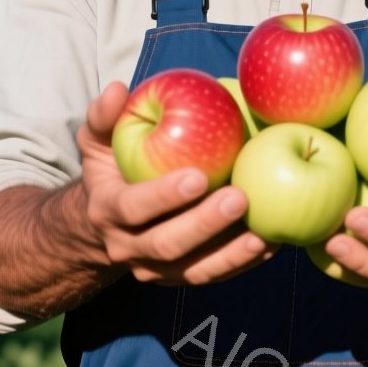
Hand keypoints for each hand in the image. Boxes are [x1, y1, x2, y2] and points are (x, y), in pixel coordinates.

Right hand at [77, 81, 272, 284]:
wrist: (100, 224)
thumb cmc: (109, 169)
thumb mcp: (97, 141)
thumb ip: (103, 116)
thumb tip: (117, 88)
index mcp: (107, 211)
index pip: (133, 208)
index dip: (163, 196)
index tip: (198, 176)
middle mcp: (127, 246)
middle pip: (166, 244)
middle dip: (204, 225)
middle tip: (239, 198)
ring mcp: (154, 269)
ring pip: (192, 270)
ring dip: (229, 255)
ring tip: (262, 235)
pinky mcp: (178, 277)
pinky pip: (211, 276)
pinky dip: (241, 264)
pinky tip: (269, 245)